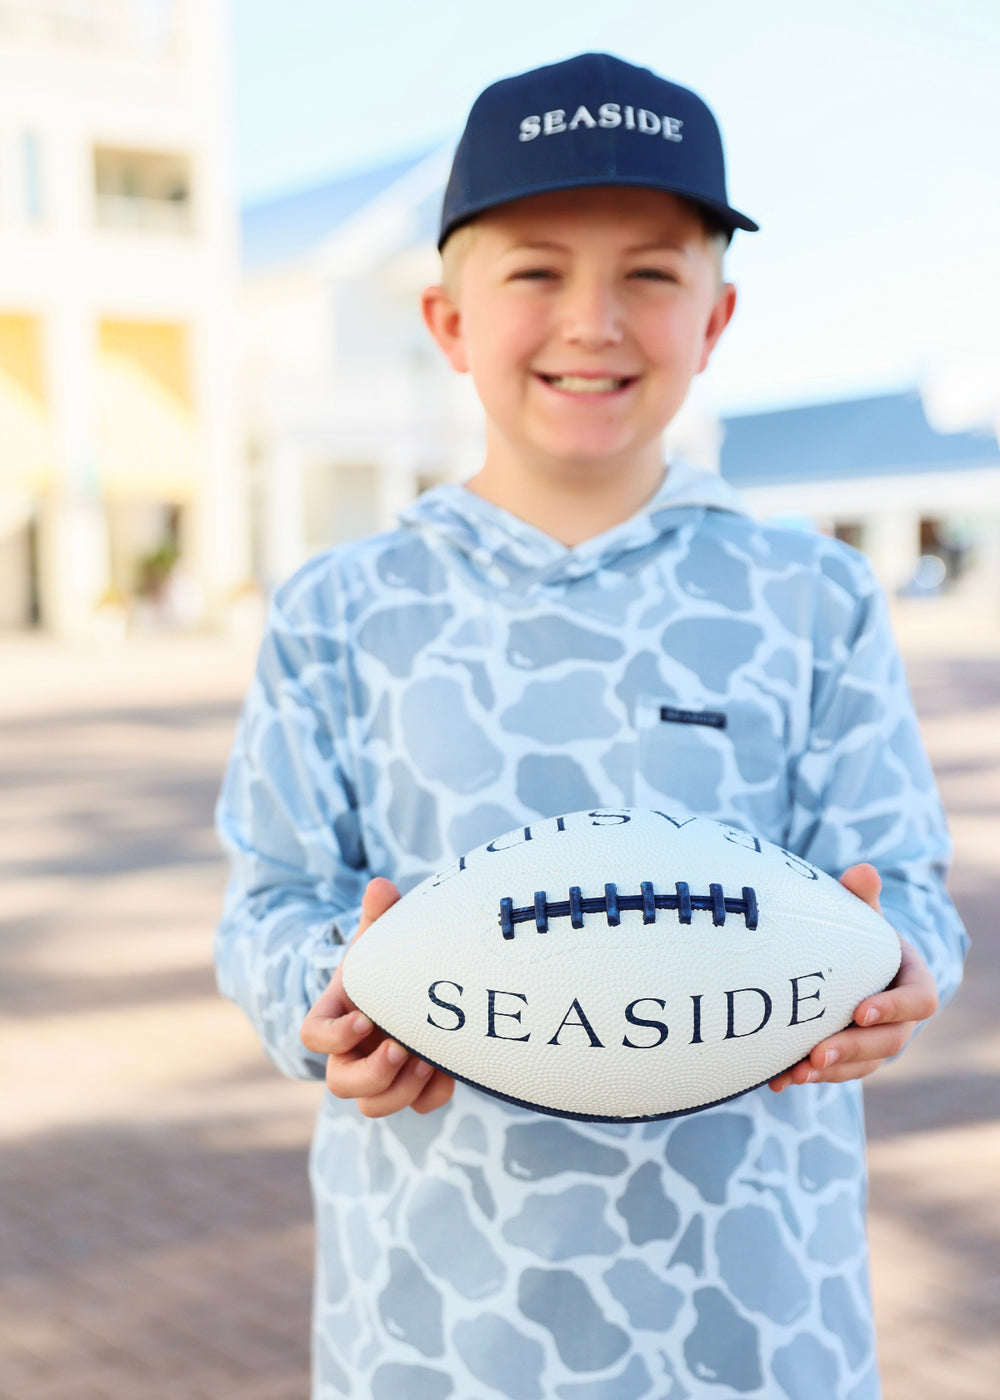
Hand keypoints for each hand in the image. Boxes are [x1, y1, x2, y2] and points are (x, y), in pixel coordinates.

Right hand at [300, 877, 455, 1117]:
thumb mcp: (382, 935)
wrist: (412, 983)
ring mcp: (380, 1073)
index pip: (313, 1036)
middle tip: (400, 1047)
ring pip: (372, 1107)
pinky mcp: (411, 1085)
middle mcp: (351, 1052)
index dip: (333, 1036)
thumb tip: (381, 887)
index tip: (363, 1019)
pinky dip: (432, 1094)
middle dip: (371, 1073)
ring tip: (426, 1061)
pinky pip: (417, 1107)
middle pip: (341, 1083)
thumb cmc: (387, 960)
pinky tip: (449, 1070)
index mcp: (337, 1014)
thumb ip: (380, 913)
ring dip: (399, 1090)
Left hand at [768, 863, 937, 1092]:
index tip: (860, 1010)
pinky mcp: (851, 1056)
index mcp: (913, 982)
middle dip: (853, 1050)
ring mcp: (877, 1041)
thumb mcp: (862, 912)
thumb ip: (862, 895)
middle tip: (818, 1054)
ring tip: (796, 1073)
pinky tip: (777, 1080)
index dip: (894, 1009)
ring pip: (862, 1064)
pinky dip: (807, 1076)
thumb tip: (863, 871)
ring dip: (830, 1071)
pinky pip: (836, 1072)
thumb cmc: (860, 932)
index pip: (919, 1001)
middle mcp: (901, 1018)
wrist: (846, 957)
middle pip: (889, 1042)